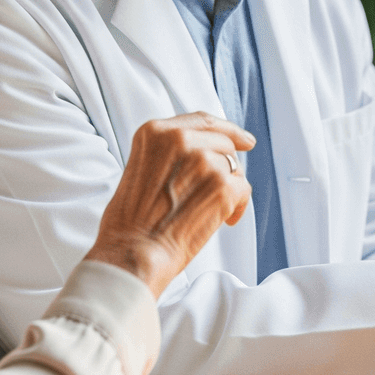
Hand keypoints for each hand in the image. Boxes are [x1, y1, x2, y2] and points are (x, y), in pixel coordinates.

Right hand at [85, 112, 253, 297]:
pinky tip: (222, 220)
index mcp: (156, 132)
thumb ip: (170, 152)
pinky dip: (238, 207)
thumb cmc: (131, 221)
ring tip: (206, 210)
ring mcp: (204, 161)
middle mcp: (181, 139)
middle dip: (224, 166)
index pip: (203, 121)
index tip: (243, 138)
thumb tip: (206, 150)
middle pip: (224, 143)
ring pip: (234, 167)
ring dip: (227, 188)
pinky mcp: (222, 185)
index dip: (227, 129)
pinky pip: (244, 189)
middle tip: (213, 190)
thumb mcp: (141, 167)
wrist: (132, 254)